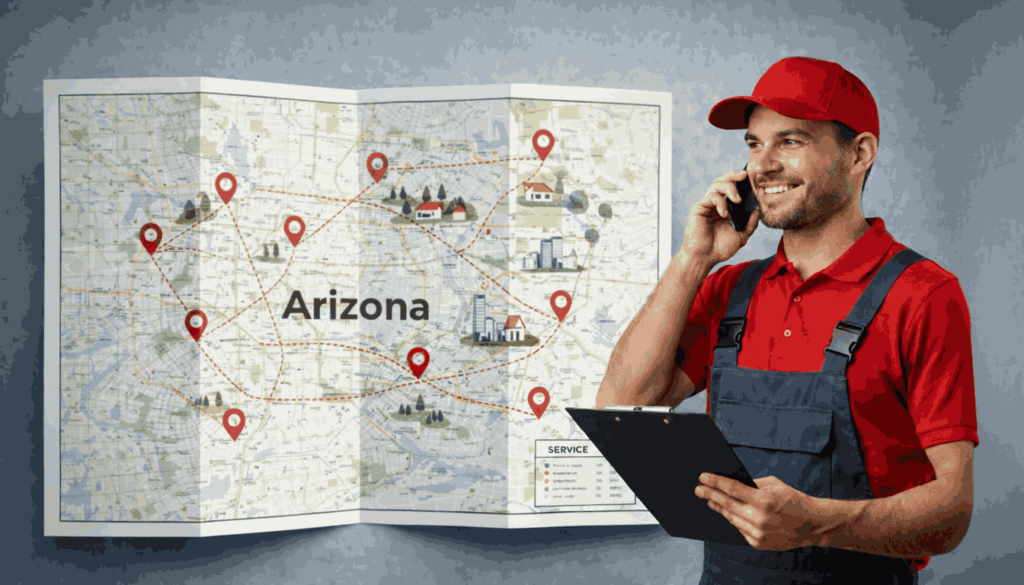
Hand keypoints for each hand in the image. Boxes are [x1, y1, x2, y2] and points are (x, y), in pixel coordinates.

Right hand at [678, 169, 760, 266]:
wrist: (704, 258)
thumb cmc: (719, 249)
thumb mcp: (741, 236)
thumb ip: (750, 224)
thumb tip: (758, 210)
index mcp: (726, 208)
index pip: (733, 189)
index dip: (741, 181)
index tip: (752, 179)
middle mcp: (716, 204)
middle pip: (723, 181)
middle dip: (734, 175)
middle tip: (744, 176)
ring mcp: (707, 205)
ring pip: (716, 184)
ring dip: (730, 187)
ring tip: (737, 199)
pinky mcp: (698, 207)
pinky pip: (711, 196)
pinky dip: (720, 202)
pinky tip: (724, 214)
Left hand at [695, 473, 826, 549]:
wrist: (812, 525)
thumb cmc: (793, 500)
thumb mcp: (775, 485)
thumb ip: (753, 484)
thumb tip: (731, 483)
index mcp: (764, 501)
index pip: (732, 489)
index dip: (715, 482)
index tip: (702, 477)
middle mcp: (759, 519)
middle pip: (727, 505)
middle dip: (710, 495)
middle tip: (698, 489)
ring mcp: (758, 533)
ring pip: (731, 518)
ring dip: (718, 508)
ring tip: (709, 500)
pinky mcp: (758, 543)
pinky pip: (740, 529)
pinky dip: (733, 520)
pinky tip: (727, 513)